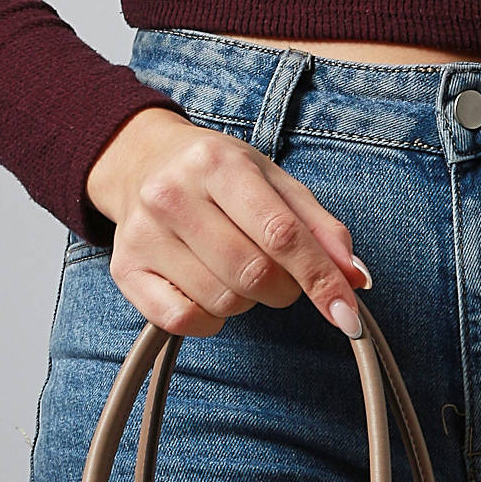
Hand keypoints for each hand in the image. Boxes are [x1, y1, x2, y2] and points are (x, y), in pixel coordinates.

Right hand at [84, 106, 372, 337]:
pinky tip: (208, 290)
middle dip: (283, 288)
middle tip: (278, 273)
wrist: (141, 160)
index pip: (281, 234)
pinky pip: (184, 321)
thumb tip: (355, 277)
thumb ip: (320, 228)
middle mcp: (173, 195)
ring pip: (223, 302)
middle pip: (253, 275)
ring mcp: (144, 234)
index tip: (347, 315)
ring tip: (235, 270)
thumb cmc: (217, 176)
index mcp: (218, 164)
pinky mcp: (126, 270)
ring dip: (246, 301)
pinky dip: (210, 319)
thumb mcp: (274, 182)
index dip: (321, 280)